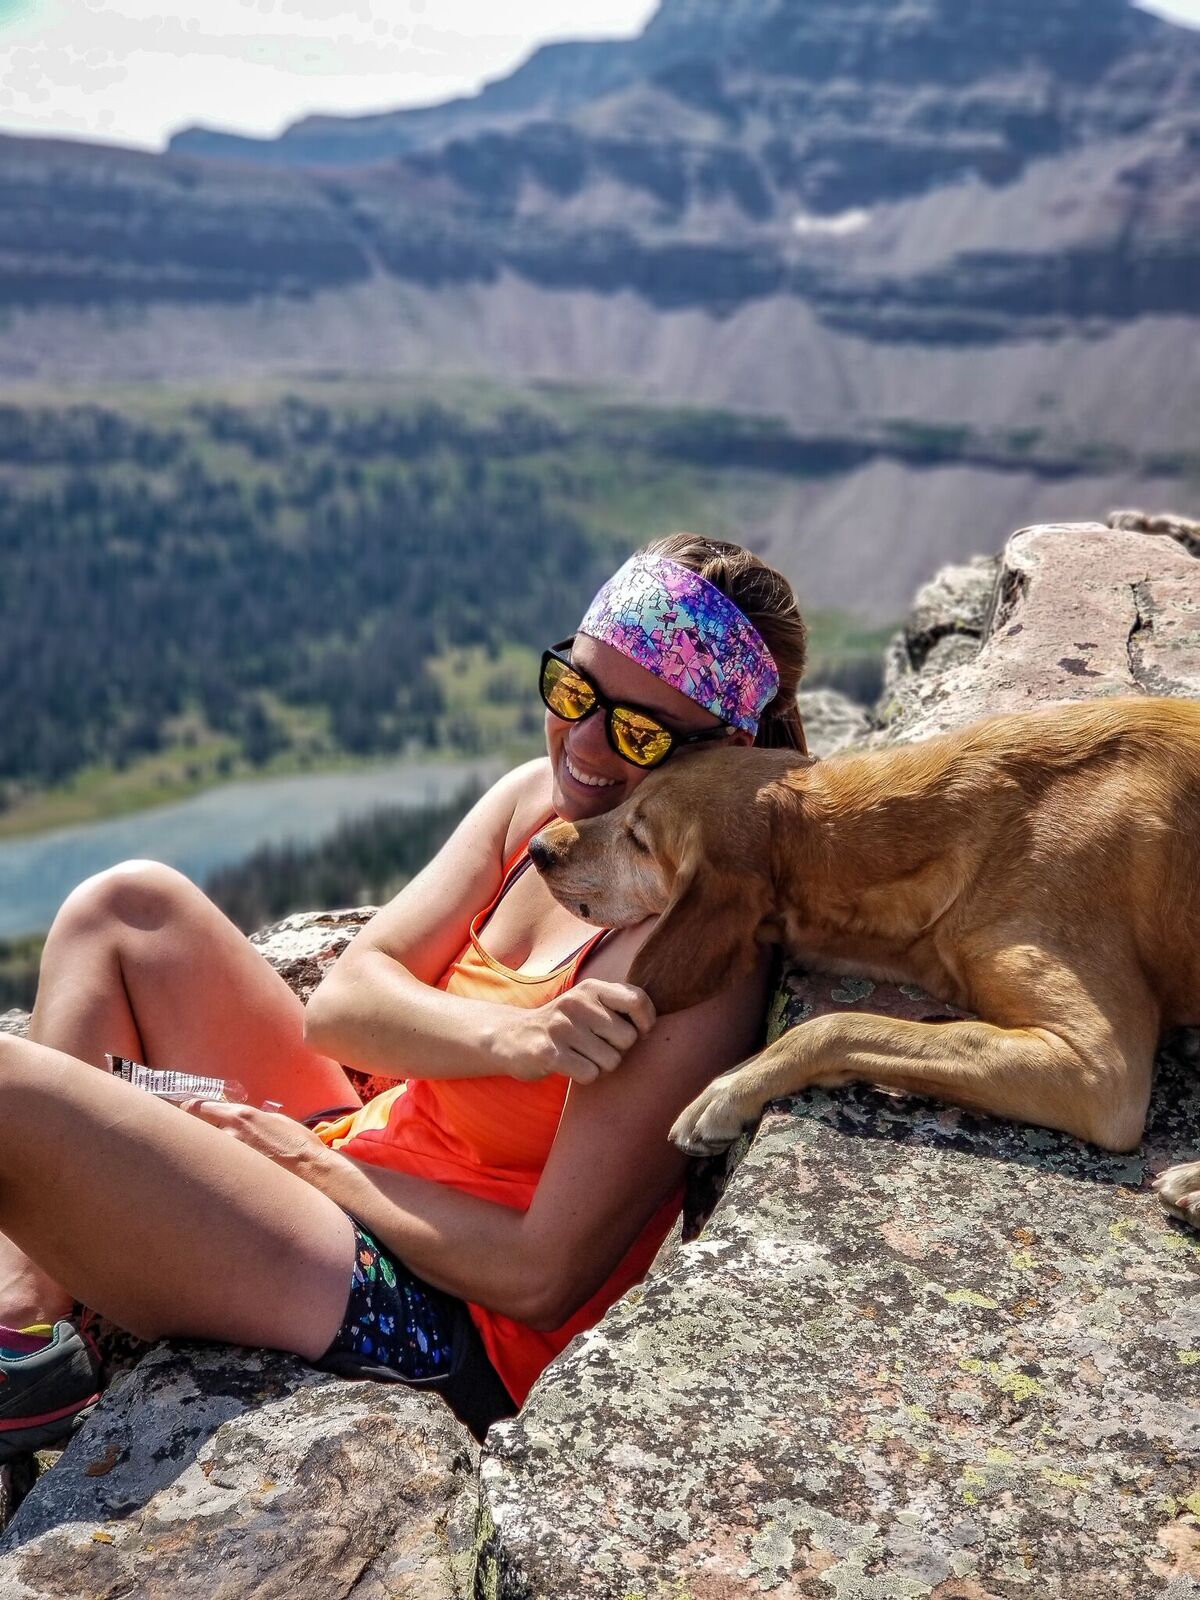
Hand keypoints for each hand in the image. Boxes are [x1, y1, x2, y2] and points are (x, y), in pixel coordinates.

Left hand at [183, 1100, 336, 1186]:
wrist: (311, 1169)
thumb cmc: (299, 1142)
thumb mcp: (276, 1120)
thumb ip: (253, 1118)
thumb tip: (242, 1121)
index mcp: (241, 1116)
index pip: (200, 1109)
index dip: (189, 1110)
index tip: (183, 1112)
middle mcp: (230, 1134)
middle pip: (199, 1132)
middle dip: (199, 1135)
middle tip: (197, 1140)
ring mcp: (230, 1157)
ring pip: (211, 1151)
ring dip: (213, 1154)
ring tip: (219, 1161)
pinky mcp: (234, 1175)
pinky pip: (221, 1168)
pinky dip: (221, 1169)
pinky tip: (230, 1174)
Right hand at [493, 979, 655, 1084]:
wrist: (513, 1036)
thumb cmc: (565, 1024)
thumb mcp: (589, 1003)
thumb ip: (619, 1005)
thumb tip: (652, 1026)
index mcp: (591, 988)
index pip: (637, 1000)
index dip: (646, 1021)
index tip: (639, 1032)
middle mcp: (577, 1003)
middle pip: (628, 1038)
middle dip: (618, 1050)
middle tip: (597, 1046)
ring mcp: (562, 1027)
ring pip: (611, 1061)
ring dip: (600, 1065)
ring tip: (581, 1054)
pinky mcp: (549, 1052)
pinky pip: (590, 1073)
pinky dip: (584, 1075)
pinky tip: (569, 1065)